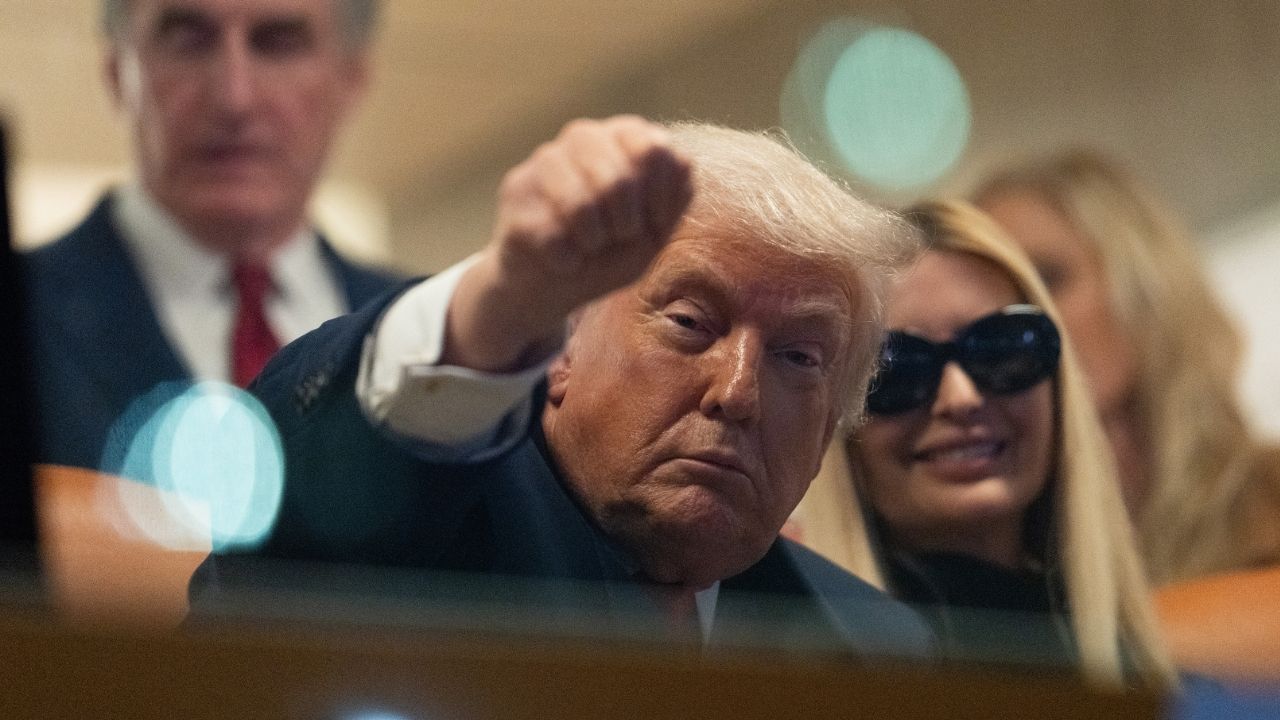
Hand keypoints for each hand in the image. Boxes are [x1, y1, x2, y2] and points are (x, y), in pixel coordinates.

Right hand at [445, 116, 693, 371]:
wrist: (552, 286)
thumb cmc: (609, 254)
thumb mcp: (654, 233)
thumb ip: (673, 196)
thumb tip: (666, 158)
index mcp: (625, 138)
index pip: (654, 150)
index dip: (660, 198)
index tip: (655, 225)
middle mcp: (585, 136)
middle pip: (620, 179)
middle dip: (626, 225)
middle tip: (618, 238)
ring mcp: (546, 159)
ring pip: (581, 204)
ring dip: (594, 241)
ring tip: (589, 246)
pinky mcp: (515, 189)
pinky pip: (552, 234)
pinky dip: (567, 260)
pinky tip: (562, 257)